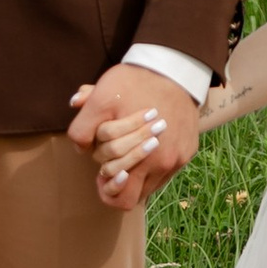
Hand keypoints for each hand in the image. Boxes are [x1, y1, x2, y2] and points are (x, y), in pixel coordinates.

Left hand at [67, 67, 199, 210]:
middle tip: (110, 166)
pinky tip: (144, 148)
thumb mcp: (102, 95)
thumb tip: (79, 144)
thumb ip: (84, 123)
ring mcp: (176, 159)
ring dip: (136, 176)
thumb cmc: (136, 82)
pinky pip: (166, 173)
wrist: (175, 70)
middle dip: (117, 183)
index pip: (117, 191)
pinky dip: (153, 166)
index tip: (100, 171)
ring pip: (150, 188)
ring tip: (126, 159)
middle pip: (132, 197)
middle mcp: (161, 163)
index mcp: (139, 154)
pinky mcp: (188, 152)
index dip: (104, 185)